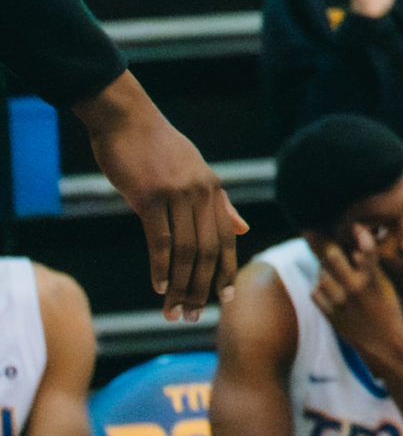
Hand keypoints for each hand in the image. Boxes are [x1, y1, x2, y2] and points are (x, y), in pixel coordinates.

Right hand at [75, 72, 247, 319]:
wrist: (126, 118)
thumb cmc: (156, 148)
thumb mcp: (195, 172)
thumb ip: (220, 203)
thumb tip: (243, 227)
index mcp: (214, 189)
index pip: (227, 238)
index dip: (227, 270)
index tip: (226, 299)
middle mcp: (202, 193)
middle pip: (209, 251)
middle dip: (202, 288)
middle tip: (192, 316)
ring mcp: (178, 194)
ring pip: (186, 251)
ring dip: (180, 286)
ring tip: (173, 311)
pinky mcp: (150, 196)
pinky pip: (160, 239)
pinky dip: (161, 267)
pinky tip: (159, 287)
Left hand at [311, 232, 402, 370]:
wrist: (385, 346)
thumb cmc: (388, 313)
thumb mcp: (386, 287)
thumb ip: (371, 268)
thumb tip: (357, 249)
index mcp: (373, 280)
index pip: (365, 249)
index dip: (359, 233)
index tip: (354, 224)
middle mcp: (355, 289)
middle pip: (332, 256)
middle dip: (330, 245)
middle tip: (325, 237)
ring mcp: (341, 302)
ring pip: (321, 275)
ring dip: (325, 270)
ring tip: (332, 269)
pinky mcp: (331, 315)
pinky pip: (316, 293)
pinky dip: (320, 287)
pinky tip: (329, 287)